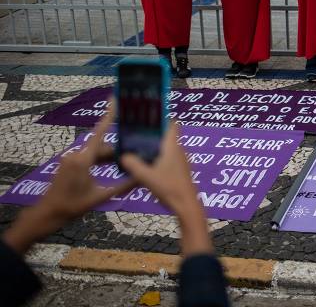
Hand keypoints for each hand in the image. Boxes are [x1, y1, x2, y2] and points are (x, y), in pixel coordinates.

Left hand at [2, 108, 135, 254]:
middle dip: (118, 151)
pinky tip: (112, 169)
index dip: (108, 116)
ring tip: (127, 165)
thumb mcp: (100, 197)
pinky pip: (88, 158)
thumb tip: (142, 179)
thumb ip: (122, 187)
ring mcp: (70, 159)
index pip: (99, 133)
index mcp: (83, 160)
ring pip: (96, 154)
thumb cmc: (73, 206)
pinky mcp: (68, 164)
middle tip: (136, 154)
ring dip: (109, 159)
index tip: (115, 100)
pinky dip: (100, 162)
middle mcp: (76, 155)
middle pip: (102, 147)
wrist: (48, 214)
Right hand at [120, 122, 212, 255]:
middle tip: (134, 133)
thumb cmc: (168, 188)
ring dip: (153, 147)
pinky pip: (167, 158)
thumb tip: (123, 155)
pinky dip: (157, 158)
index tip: (146, 116)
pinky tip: (144, 165)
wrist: (186, 206)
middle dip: (151, 133)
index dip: (161, 118)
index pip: (171, 124)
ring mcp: (180, 161)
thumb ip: (133, 164)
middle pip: (166, 136)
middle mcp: (178, 150)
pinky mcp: (179, 171)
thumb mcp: (146, 176)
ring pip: (166, 148)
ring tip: (135, 148)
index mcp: (173, 146)